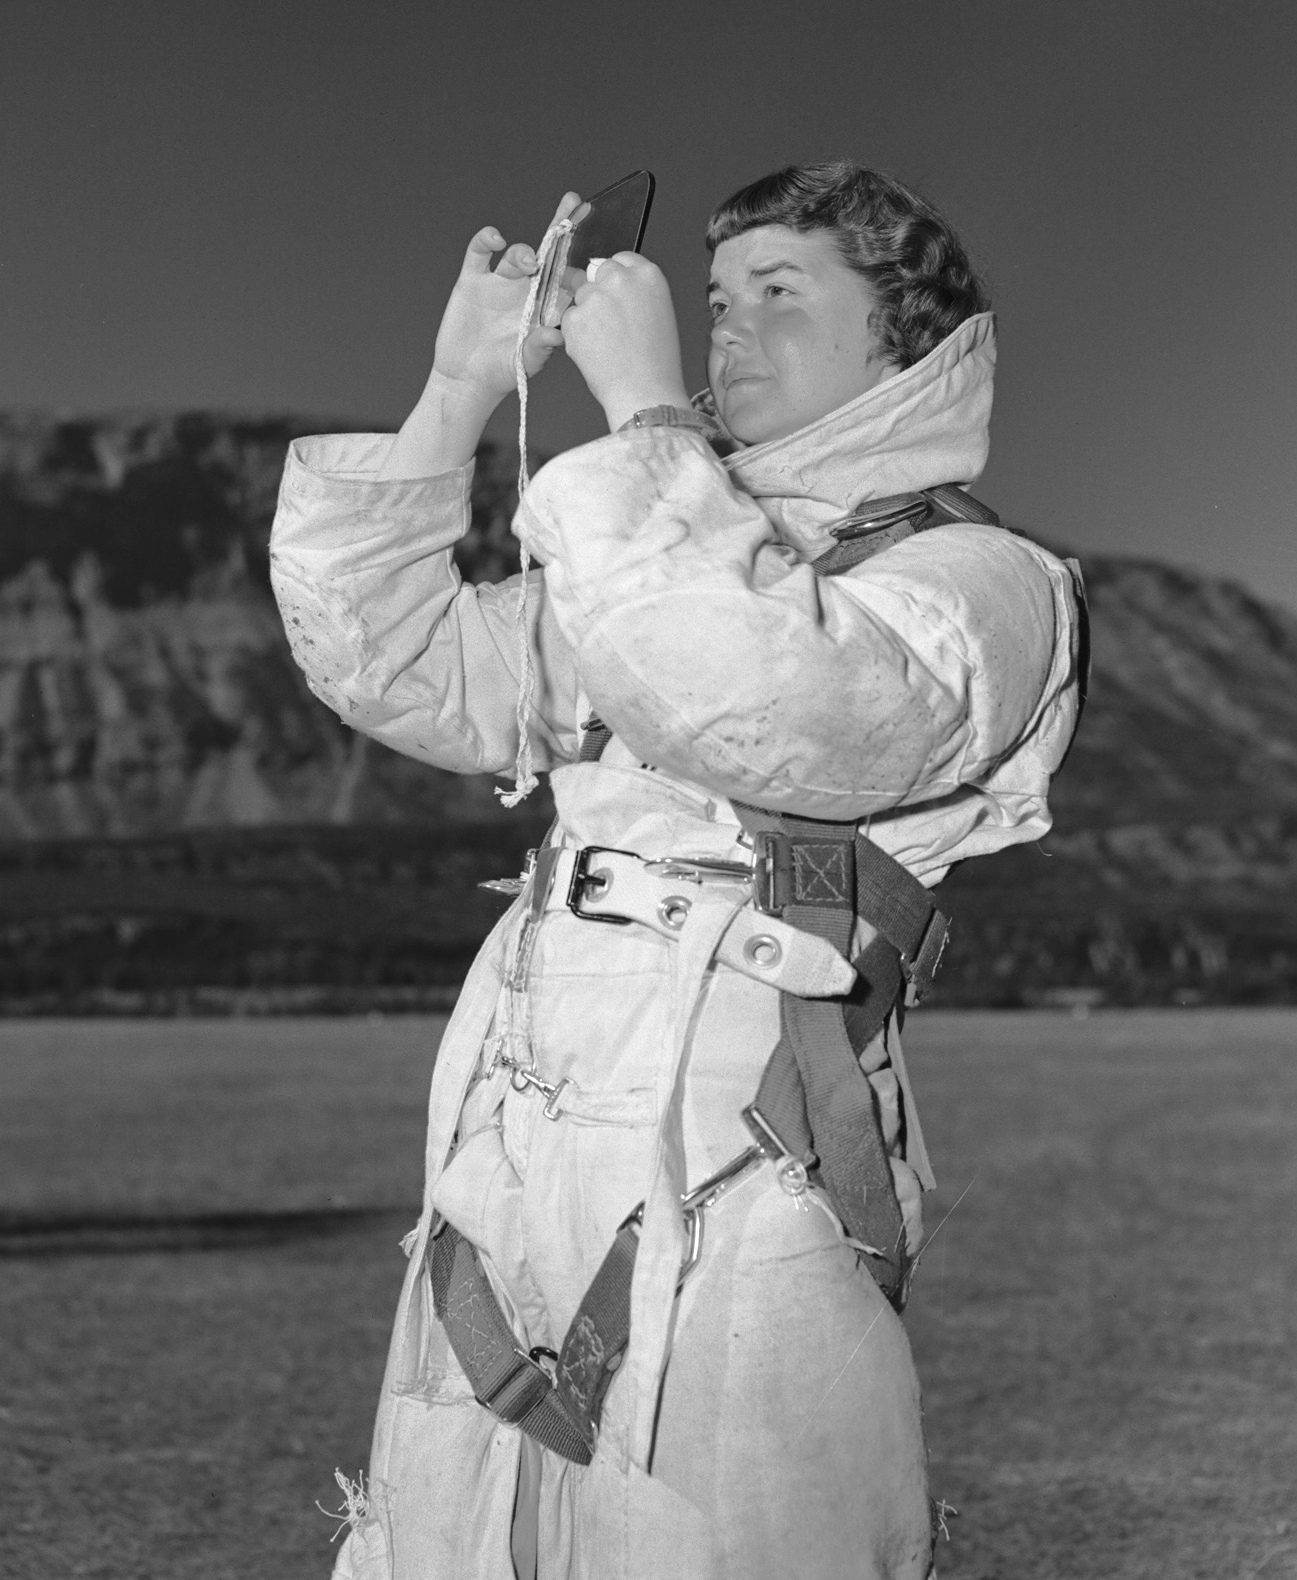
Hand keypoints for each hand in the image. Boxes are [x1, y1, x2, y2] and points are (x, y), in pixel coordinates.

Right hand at [377, 192, 582, 479]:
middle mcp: (525, 290)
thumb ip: (540, 347)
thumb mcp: (525, 363)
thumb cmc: (502, 373)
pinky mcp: (472, 281)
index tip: (594, 243)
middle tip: (574, 202)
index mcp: (544, 306)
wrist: (466, 380)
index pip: (566, 276)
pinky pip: (479, 253)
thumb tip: (557, 332)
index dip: (579, 258)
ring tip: (529, 263)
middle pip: (546, 253)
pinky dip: (486, 241)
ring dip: (525, 253)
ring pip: (517, 255)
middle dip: (561, 228)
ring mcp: (499, 283)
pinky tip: (495, 239)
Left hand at [561, 254, 690, 431]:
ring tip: (608, 344)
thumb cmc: (657, 363)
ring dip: (587, 316)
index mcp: (648, 275)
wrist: (645, 392)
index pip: (621, 259)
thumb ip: (637, 292)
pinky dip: (577, 336)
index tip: (617, 293)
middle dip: (599, 293)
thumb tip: (610, 284)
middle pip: (597, 273)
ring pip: (581, 297)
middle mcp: (620, 279)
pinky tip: (596, 353)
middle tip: (610, 324)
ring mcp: (595, 297)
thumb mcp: (659, 313)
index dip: (616, 278)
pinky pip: (569, 321)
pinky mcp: (574, 318)